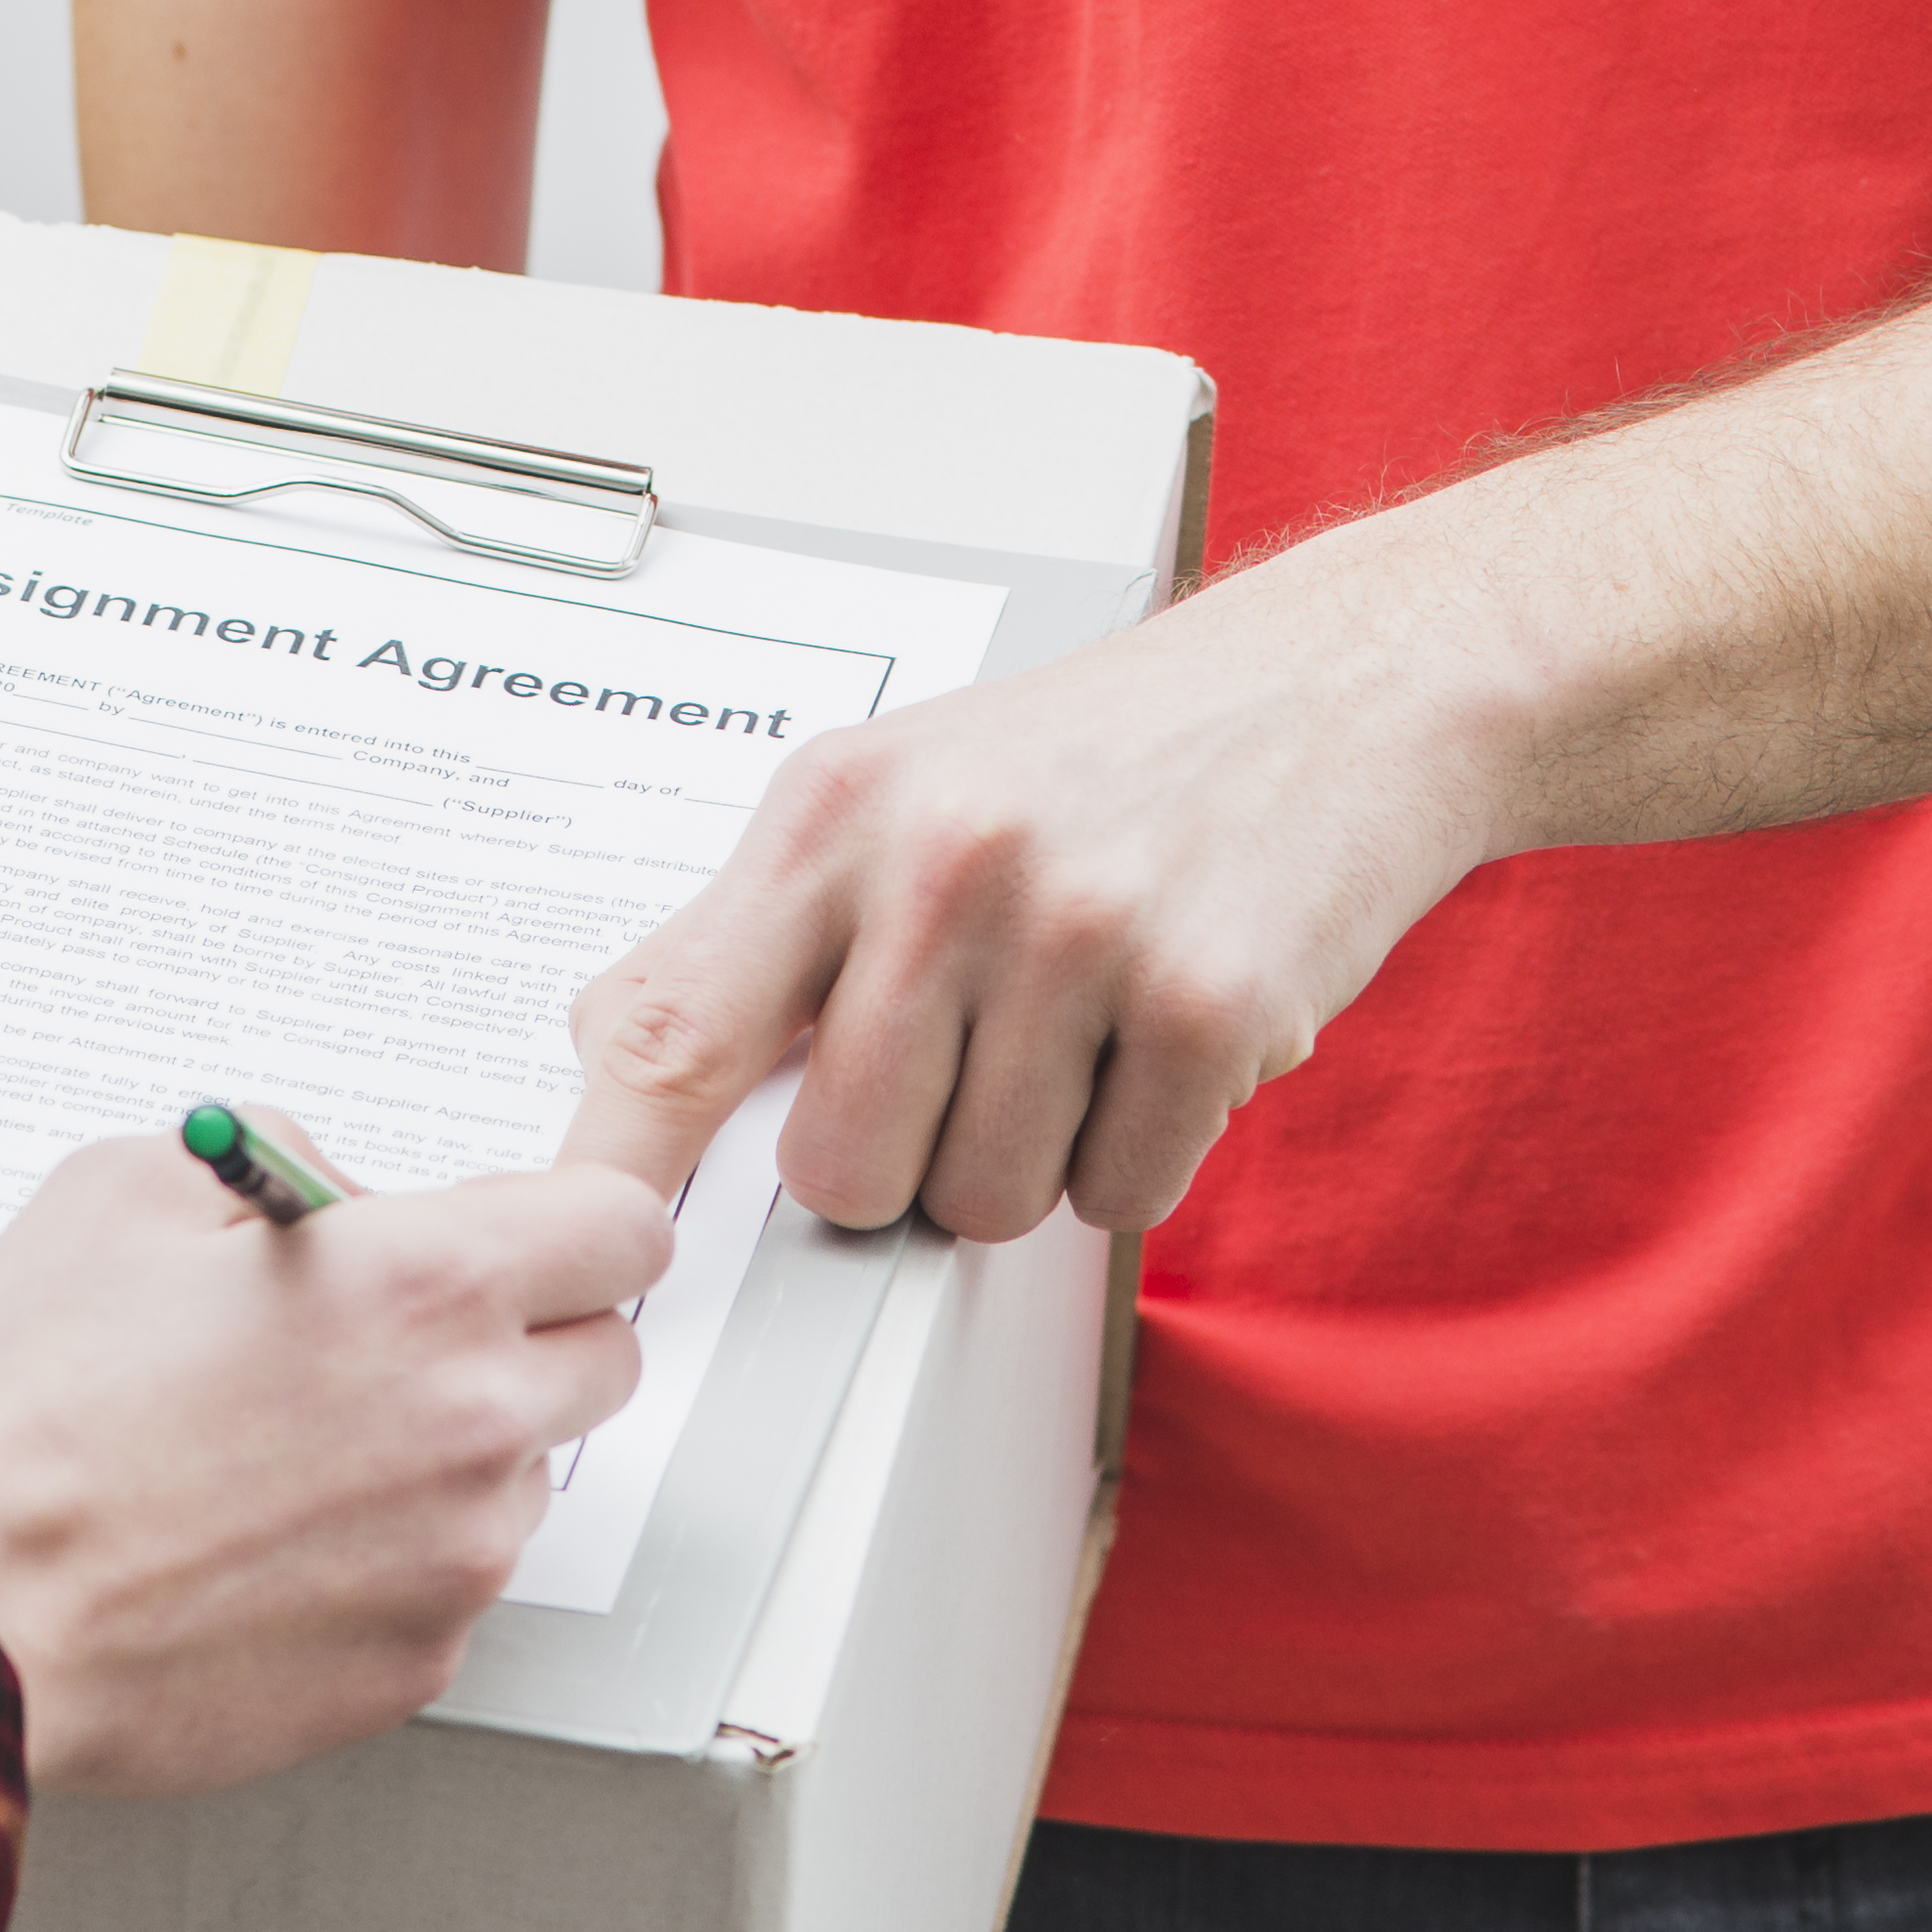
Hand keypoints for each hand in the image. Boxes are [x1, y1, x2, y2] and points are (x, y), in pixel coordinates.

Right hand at [0, 1131, 674, 1792]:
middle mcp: (469, 1423)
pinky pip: (452, 1585)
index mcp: (424, 1283)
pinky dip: (392, 1557)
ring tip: (300, 1447)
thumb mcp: (129, 1186)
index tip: (533, 1233)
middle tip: (402, 1335)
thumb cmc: (19, 1416)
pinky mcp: (412, 1666)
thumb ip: (282, 1158)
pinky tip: (273, 1536)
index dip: (573, 1220)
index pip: (624, 1228)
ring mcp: (453, 1561)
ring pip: (524, 1479)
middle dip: (527, 1331)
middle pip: (604, 1357)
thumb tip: (342, 1189)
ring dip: (455, 1451)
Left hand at [560, 521, 1487, 1239]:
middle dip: (907, 1160)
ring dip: (1039, 1155)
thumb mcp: (909, 783)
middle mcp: (941, 859)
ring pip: (985, 1201)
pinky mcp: (1204, 999)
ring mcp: (1075, 929)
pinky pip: (1120, 1195)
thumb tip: (617, 1050)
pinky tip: (1166, 1034)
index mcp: (839, 808)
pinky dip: (1146, 1150)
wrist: (1346, 686)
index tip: (585, 1245)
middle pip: (839, 1171)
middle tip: (983, 1060)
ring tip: (1087, 1027)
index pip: (676, 1026)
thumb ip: (768, 925)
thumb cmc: (1114, 750)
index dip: (615, 1161)